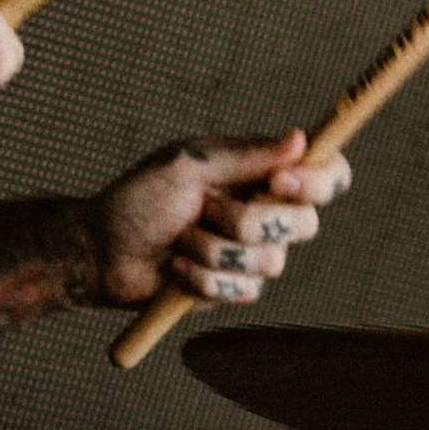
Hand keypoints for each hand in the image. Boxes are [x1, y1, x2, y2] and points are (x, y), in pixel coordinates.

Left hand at [88, 129, 351, 309]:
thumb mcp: (189, 167)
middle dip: (248, 221)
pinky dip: (202, 277)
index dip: (318, 180)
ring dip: (214, 250)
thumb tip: (301, 138)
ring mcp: (252, 253)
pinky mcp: (235, 288)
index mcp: (261, 174)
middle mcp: (265, 212)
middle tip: (205, 210)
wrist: (103, 251)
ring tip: (180, 239)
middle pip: (305, 223)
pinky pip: (243, 290)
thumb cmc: (140, 198)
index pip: (325, 175)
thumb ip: (247, 155)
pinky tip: (176, 267)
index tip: (280, 182)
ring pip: (270, 261)